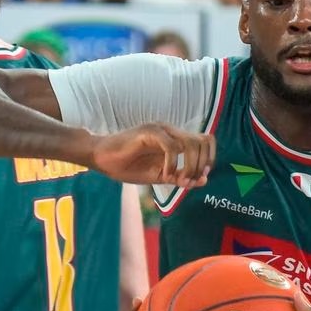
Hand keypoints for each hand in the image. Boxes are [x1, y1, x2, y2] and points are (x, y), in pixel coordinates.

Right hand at [94, 123, 213, 186]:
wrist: (101, 159)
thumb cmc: (127, 166)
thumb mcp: (159, 176)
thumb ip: (180, 177)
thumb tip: (204, 180)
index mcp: (175, 139)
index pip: (206, 141)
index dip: (209, 159)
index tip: (200, 176)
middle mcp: (172, 131)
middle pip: (204, 141)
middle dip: (202, 165)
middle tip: (188, 180)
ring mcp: (161, 130)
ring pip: (191, 143)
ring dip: (189, 165)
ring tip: (179, 179)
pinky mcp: (149, 132)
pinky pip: (171, 147)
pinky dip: (172, 164)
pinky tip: (164, 174)